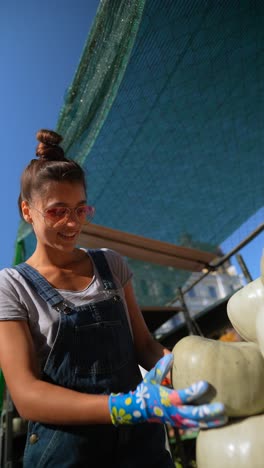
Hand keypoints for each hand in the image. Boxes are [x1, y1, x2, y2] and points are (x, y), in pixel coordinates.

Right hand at [108, 354, 226, 428]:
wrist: (140, 410)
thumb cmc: (148, 390)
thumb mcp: (151, 378)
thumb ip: (161, 368)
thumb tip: (171, 355)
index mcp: (168, 398)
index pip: (183, 396)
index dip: (194, 391)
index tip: (205, 384)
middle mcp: (174, 411)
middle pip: (194, 413)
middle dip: (209, 411)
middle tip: (223, 407)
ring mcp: (178, 419)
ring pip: (197, 423)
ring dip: (211, 421)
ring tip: (226, 418)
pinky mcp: (180, 424)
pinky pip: (195, 427)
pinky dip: (206, 426)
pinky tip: (218, 423)